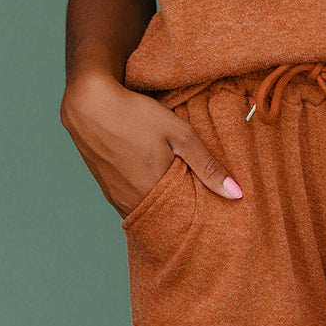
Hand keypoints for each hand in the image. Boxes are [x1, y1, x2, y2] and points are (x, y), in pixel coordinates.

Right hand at [60, 71, 242, 215]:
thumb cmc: (135, 115)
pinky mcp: (106, 187)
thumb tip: (236, 194)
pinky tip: (156, 181)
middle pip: (165, 219)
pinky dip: (147, 196)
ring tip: (182, 191)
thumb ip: (208, 166)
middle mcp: (130, 203)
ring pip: (148, 210)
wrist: (88, 103)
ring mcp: (115, 197)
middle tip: (203, 204)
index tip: (217, 214)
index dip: (200, 218)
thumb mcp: (179, 134)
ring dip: (164, 204)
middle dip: (183, 214)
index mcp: (152, 195)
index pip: (183, 222)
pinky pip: (132, 201)